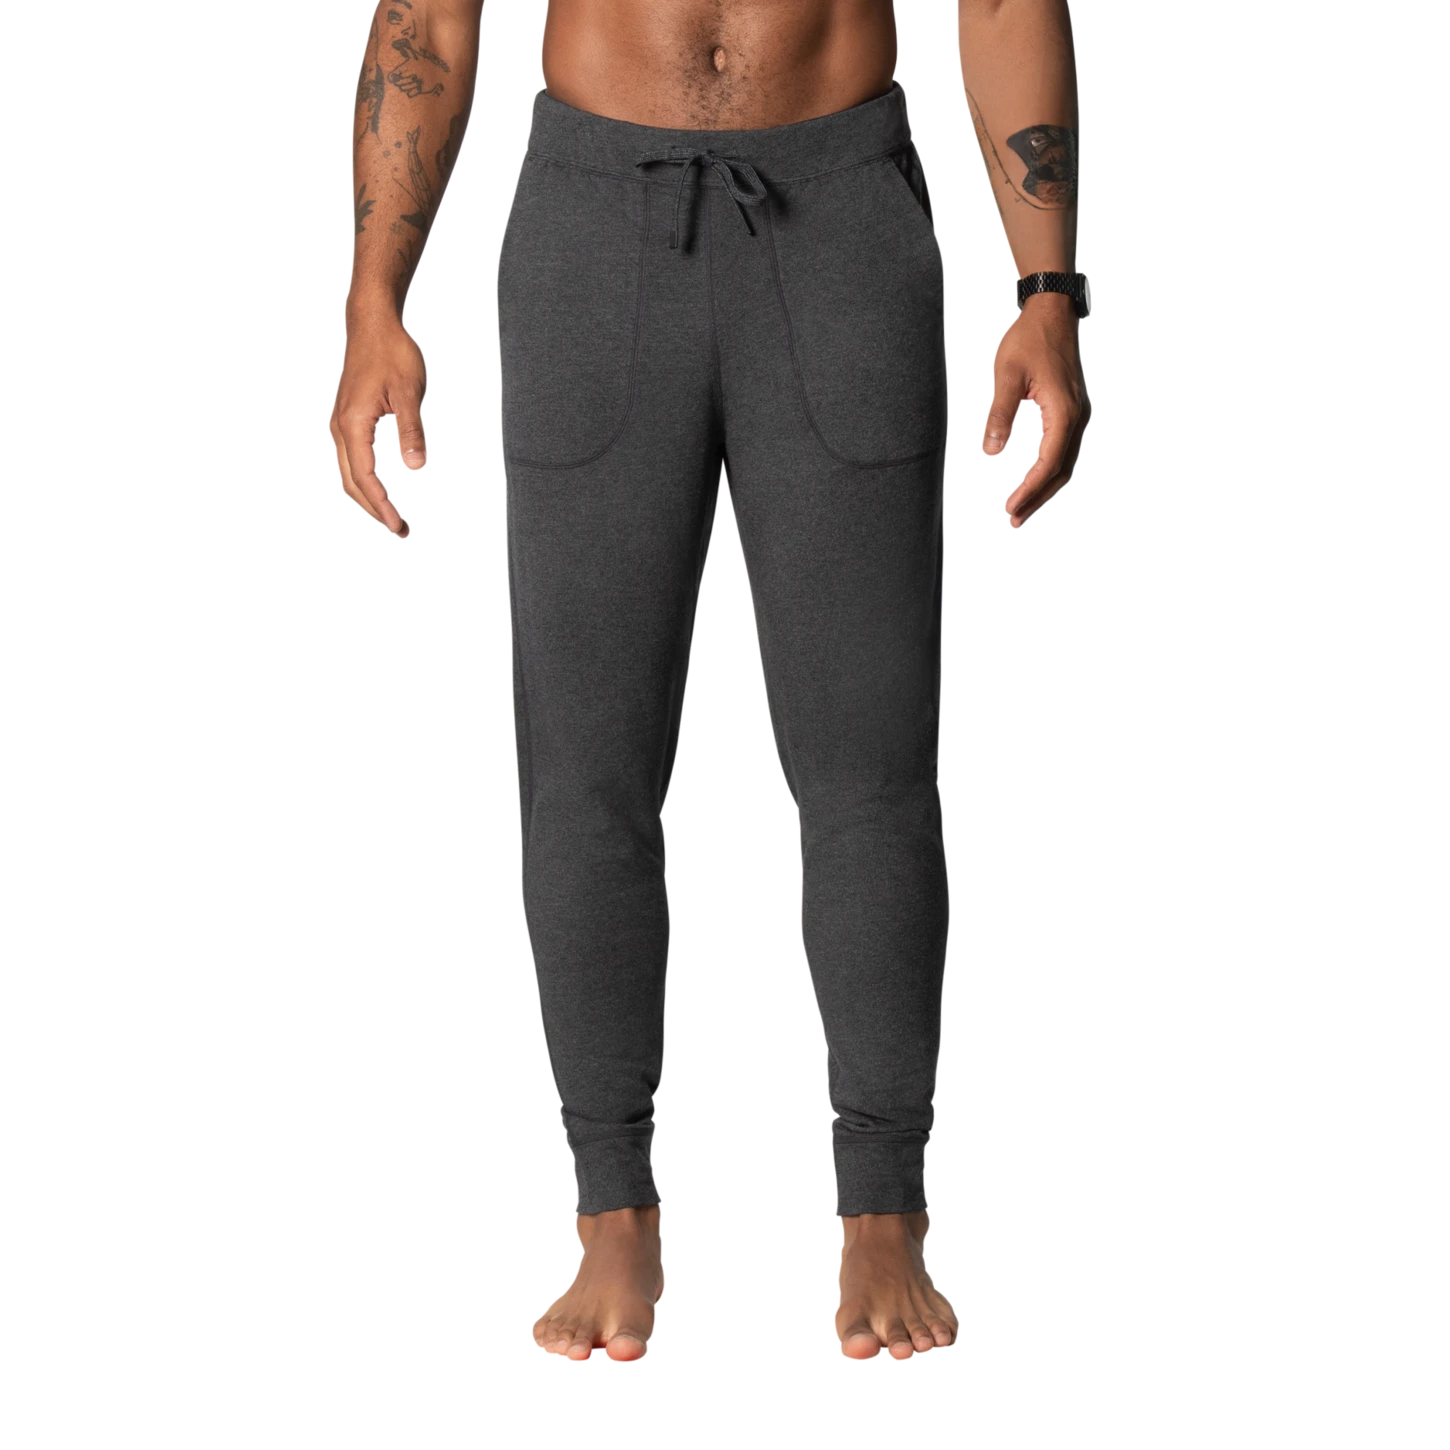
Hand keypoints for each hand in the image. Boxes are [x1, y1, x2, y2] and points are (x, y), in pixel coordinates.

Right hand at [329, 307, 425, 537]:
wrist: (372, 323)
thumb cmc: (390, 351)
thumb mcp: (409, 392)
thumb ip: (412, 431)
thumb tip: (417, 467)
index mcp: (354, 423)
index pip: (366, 478)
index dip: (382, 505)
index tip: (398, 525)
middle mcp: (341, 426)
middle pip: (352, 481)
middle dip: (374, 509)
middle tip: (399, 530)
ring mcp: (341, 421)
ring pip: (349, 471)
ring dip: (368, 496)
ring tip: (390, 514)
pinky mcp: (347, 417)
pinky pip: (351, 457)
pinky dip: (364, 478)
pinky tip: (378, 486)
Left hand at [983, 293, 1089, 528]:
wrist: (1051, 313)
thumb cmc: (1029, 339)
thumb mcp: (1006, 376)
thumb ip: (999, 414)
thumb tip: (990, 452)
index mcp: (1063, 411)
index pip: (1048, 462)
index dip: (1030, 490)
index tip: (1010, 508)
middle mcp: (1077, 416)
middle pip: (1062, 470)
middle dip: (1038, 497)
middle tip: (1015, 520)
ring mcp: (1078, 414)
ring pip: (1066, 462)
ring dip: (1045, 487)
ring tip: (1023, 508)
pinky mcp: (1072, 410)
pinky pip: (1065, 449)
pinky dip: (1051, 470)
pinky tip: (1036, 481)